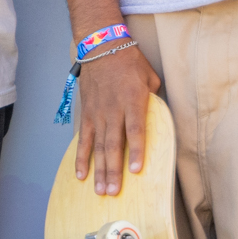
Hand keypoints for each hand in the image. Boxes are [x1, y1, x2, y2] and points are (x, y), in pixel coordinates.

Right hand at [70, 45, 162, 197]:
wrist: (100, 47)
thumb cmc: (129, 61)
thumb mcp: (150, 77)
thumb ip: (153, 100)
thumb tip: (156, 118)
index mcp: (133, 100)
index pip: (135, 130)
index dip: (136, 151)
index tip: (136, 170)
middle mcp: (113, 110)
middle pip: (113, 144)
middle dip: (113, 170)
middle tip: (114, 191)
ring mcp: (97, 113)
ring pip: (98, 147)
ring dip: (99, 170)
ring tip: (101, 190)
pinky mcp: (86, 114)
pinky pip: (83, 140)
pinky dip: (82, 158)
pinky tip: (82, 175)